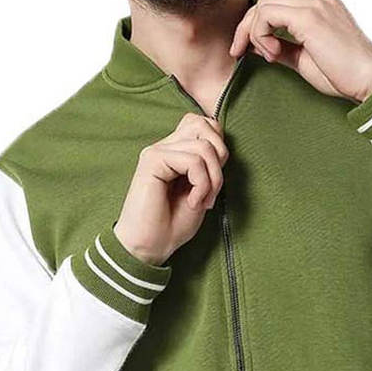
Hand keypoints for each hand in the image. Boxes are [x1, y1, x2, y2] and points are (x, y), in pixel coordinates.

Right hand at [114, 113, 228, 264]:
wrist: (150, 247)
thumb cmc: (172, 224)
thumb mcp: (202, 191)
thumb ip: (209, 166)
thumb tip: (222, 147)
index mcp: (176, 151)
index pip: (205, 124)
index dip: (220, 146)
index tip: (215, 182)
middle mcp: (165, 146)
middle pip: (206, 126)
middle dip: (220, 160)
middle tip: (212, 191)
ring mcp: (158, 151)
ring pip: (204, 147)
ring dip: (212, 179)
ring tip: (202, 201)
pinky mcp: (153, 160)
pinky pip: (193, 161)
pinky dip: (201, 185)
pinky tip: (192, 202)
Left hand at [229, 0, 371, 103]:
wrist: (370, 82)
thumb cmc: (344, 76)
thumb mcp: (305, 59)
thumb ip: (284, 48)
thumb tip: (259, 46)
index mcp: (320, 5)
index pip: (277, 5)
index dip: (256, 26)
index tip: (247, 51)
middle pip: (267, 2)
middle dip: (246, 28)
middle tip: (239, 53)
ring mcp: (315, 4)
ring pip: (264, 6)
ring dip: (254, 33)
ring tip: (270, 57)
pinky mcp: (310, 16)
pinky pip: (267, 15)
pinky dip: (261, 35)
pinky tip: (273, 55)